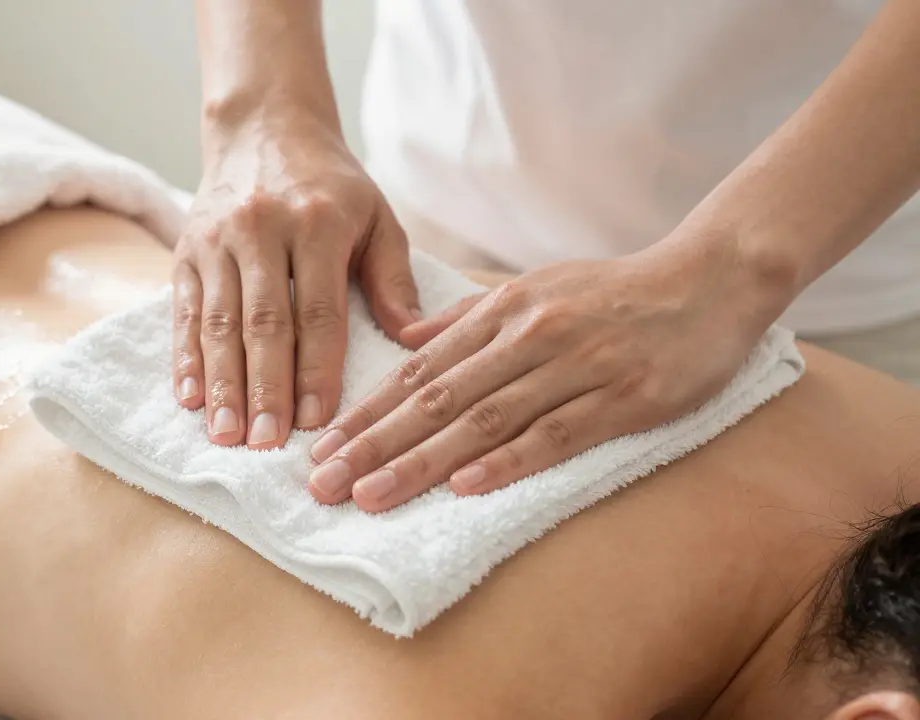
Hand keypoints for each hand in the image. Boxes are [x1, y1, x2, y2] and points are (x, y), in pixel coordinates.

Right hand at [172, 108, 419, 448]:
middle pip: (263, 322)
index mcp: (316, 222)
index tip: (318, 421)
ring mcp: (216, 240)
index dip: (317, 369)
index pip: (318, 310)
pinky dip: (185, 358)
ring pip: (218, 322)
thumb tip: (413, 340)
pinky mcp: (185, 250)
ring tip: (226, 435)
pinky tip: (190, 398)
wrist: (264, 127)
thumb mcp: (377, 217)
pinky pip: (183, 311)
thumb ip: (393, 278)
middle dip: (264, 389)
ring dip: (221, 384)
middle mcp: (261, 229)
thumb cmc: (331, 185)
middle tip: (266, 443)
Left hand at [306, 240, 784, 511]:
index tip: (322, 448)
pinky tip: (463, 487)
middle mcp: (528, 336)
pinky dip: (507, 461)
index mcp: (502, 311)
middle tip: (324, 484)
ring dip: (421, 461)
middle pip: (437, 399)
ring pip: (483, 420)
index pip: (419, 370)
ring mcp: (575, 366)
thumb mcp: (534, 288)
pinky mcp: (623, 397)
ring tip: (371, 496)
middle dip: (373, 444)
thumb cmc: (614, 291)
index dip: (368, 411)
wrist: (710, 279)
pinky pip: (555, 434)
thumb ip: (468, 317)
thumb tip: (406, 340)